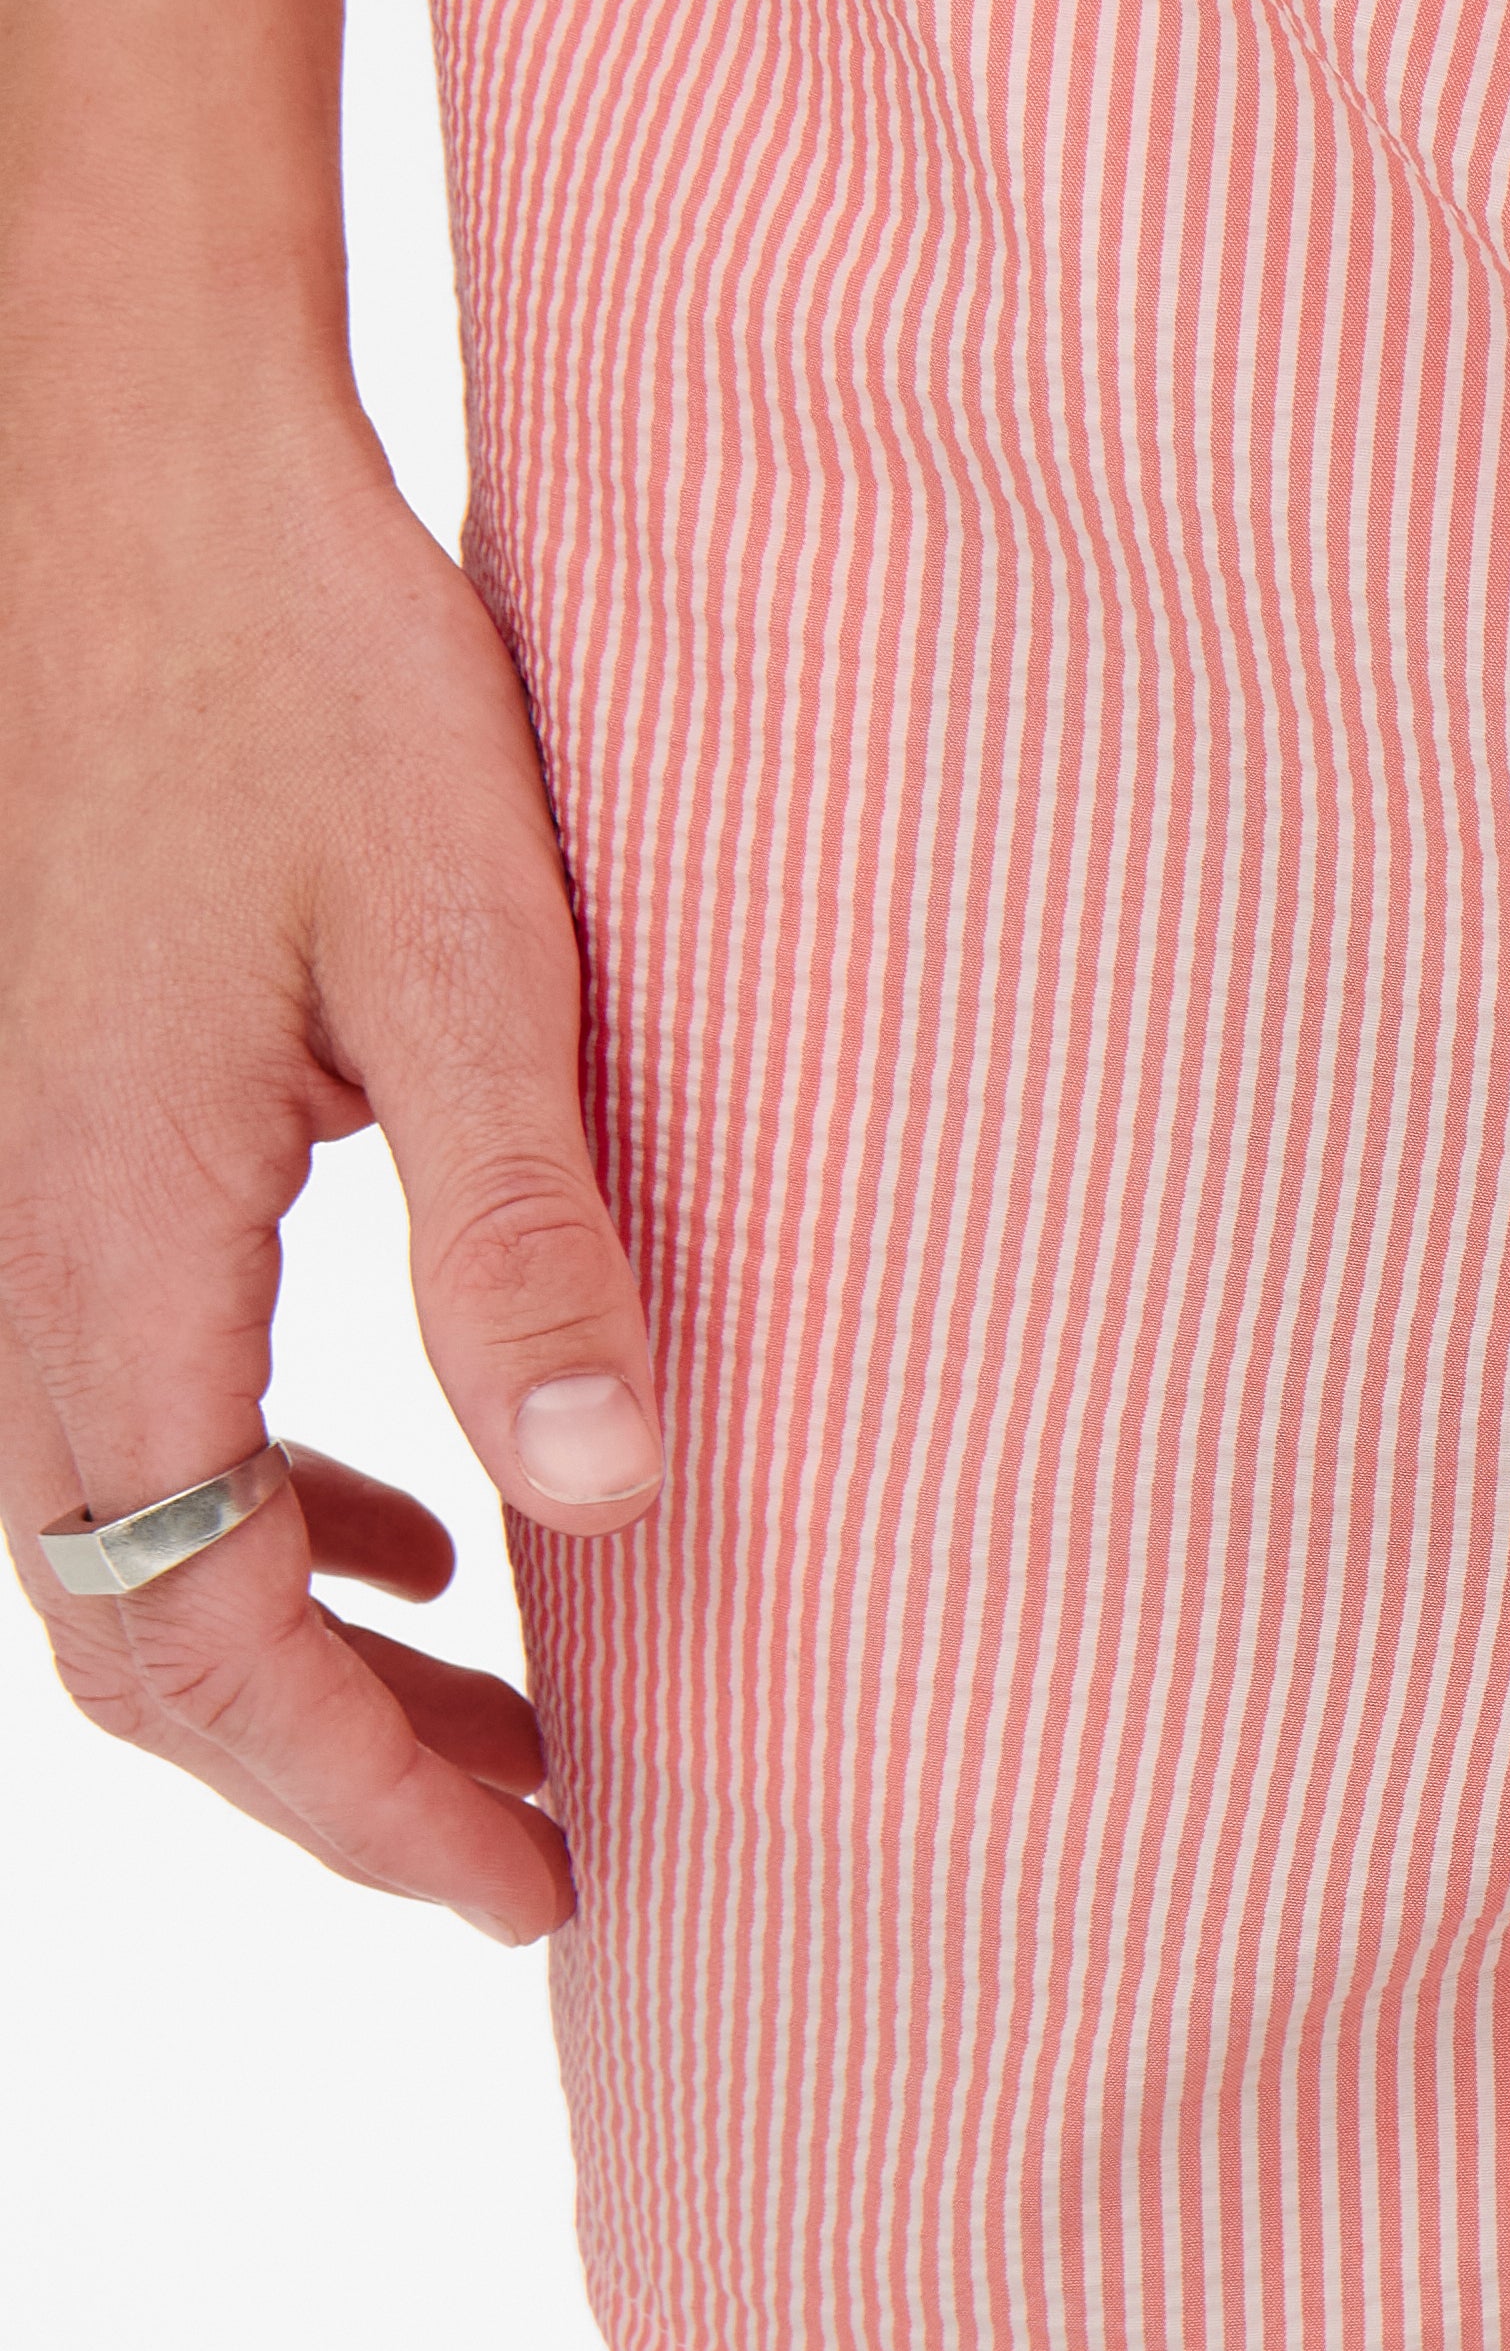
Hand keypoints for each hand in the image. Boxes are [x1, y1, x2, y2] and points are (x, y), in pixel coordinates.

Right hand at [0, 385, 661, 1944]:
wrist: (117, 464)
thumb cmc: (304, 678)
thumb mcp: (468, 956)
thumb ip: (523, 1234)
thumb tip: (607, 1501)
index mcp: (101, 1248)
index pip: (198, 1641)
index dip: (361, 1798)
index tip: (528, 1886)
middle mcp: (1, 1256)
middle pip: (132, 1633)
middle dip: (333, 1770)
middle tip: (537, 1847)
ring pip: (114, 1532)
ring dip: (297, 1646)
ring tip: (500, 1722)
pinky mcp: (35, 1130)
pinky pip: (110, 1406)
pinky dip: (256, 1506)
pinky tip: (414, 1509)